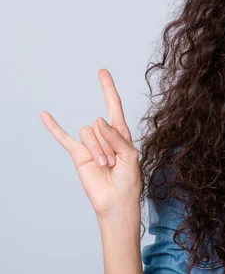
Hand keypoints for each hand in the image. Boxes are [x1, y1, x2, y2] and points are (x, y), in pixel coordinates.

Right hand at [41, 69, 141, 219]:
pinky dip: (54, 127)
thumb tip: (98, 119)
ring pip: (88, 133)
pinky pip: (63, 138)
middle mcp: (105, 136)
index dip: (108, 89)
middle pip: (101, 124)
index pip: (113, 106)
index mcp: (121, 133)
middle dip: (108, 143)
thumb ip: (117, 137)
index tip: (102, 72)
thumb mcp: (131, 156)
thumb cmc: (129, 180)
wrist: (116, 201)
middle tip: (114, 161)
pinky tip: (46, 115)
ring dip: (97, 150)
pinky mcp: (78, 155)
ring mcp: (90, 145)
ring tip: (105, 165)